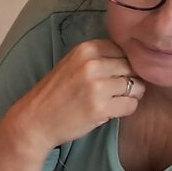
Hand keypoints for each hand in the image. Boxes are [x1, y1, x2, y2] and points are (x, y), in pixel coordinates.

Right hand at [7, 39, 144, 151]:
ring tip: (110, 102)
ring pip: (137, 86)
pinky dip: (125, 110)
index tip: (110, 77)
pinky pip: (131, 105)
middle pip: (133, 67)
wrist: (33, 121)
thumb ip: (99, 58)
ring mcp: (96, 86)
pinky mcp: (100, 108)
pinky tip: (108, 112)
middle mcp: (92, 64)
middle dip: (129, 80)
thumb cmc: (55, 94)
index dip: (123, 65)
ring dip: (129, 96)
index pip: (125, 50)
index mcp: (86, 49)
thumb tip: (138, 59)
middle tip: (112, 92)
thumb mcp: (72, 64)